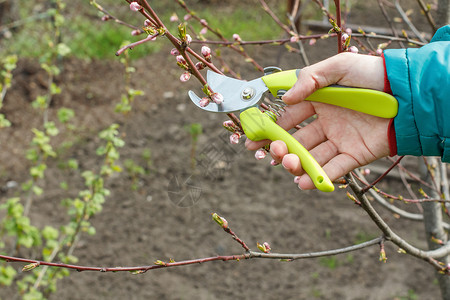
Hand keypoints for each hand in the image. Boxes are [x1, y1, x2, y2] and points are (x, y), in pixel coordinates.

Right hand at [246, 52, 390, 189]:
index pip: (289, 117)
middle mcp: (327, 123)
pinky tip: (305, 182)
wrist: (408, 94)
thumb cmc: (373, 75)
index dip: (271, 127)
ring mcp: (340, 140)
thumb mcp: (339, 66)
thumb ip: (310, 78)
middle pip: (297, 140)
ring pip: (312, 156)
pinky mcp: (355, 155)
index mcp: (319, 102)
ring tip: (288, 166)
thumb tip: (285, 98)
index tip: (254, 136)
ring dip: (297, 164)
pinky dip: (319, 176)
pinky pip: (334, 168)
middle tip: (273, 153)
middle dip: (281, 148)